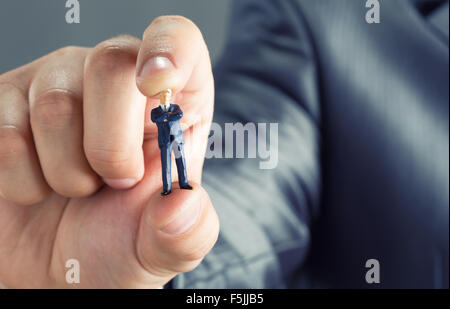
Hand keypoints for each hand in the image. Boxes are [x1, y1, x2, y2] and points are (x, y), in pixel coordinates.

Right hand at [0, 16, 217, 287]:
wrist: (52, 270)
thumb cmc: (113, 246)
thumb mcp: (161, 249)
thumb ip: (188, 231)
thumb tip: (184, 201)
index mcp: (169, 108)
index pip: (179, 42)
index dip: (169, 50)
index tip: (155, 85)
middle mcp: (115, 85)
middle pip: (111, 64)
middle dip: (110, 146)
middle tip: (111, 181)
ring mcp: (58, 88)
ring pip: (56, 104)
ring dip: (66, 172)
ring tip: (74, 189)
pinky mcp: (5, 107)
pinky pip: (4, 131)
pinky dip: (21, 179)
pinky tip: (36, 187)